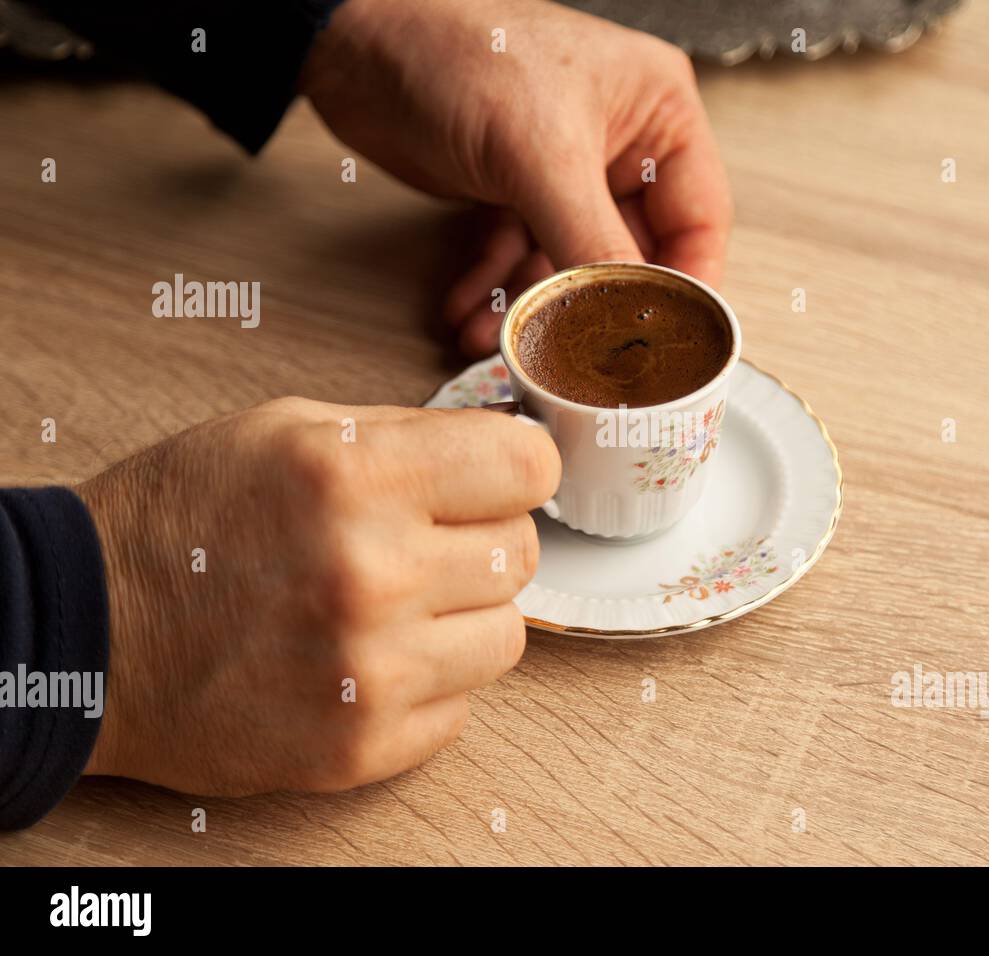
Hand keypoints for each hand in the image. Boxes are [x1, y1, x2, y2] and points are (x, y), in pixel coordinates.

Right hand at [77, 398, 558, 795]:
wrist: (86, 632)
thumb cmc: (183, 519)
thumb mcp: (287, 429)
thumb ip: (406, 435)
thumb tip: (501, 447)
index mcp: (357, 477)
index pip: (530, 467)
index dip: (515, 468)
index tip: (493, 480)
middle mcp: (374, 575)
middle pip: (524, 554)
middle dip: (483, 541)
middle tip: (423, 543)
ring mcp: (371, 671)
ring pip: (506, 636)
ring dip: (463, 618)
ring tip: (394, 606)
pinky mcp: (361, 746)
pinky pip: (462, 708)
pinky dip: (428, 684)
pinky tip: (367, 660)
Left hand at [301, 0, 731, 354]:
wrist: (357, 42)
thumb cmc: (454, 51)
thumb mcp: (539, 154)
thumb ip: (593, 242)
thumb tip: (632, 317)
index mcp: (657, 112)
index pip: (699, 220)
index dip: (685, 288)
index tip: (666, 346)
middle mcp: (620, 143)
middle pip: (632, 252)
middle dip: (594, 307)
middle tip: (579, 358)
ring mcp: (566, 170)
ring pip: (569, 264)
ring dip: (534, 309)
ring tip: (501, 343)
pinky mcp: (514, 189)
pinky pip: (518, 256)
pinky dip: (494, 289)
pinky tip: (467, 315)